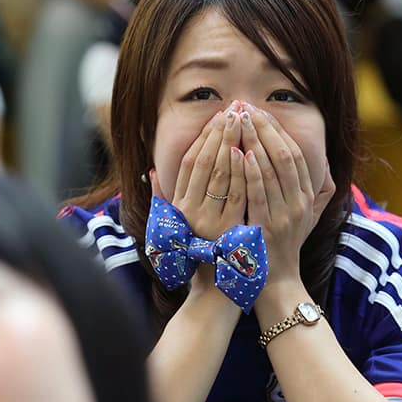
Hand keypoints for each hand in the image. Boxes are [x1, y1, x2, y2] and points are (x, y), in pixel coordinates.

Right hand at [153, 103, 244, 242]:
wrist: (216, 292)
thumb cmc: (199, 256)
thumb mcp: (175, 227)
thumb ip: (163, 198)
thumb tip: (150, 171)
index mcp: (179, 207)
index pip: (191, 163)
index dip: (205, 137)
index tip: (219, 116)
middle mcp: (191, 211)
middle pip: (207, 163)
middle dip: (221, 133)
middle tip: (234, 109)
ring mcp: (211, 220)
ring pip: (223, 175)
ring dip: (234, 145)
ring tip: (245, 122)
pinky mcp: (230, 230)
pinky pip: (239, 195)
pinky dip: (244, 173)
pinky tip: (251, 152)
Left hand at [239, 103, 334, 285]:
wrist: (277, 281)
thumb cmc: (285, 244)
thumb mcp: (307, 216)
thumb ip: (316, 189)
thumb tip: (322, 161)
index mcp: (308, 196)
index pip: (297, 154)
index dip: (278, 130)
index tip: (260, 112)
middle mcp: (300, 203)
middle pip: (286, 156)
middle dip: (265, 129)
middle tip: (246, 109)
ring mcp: (284, 215)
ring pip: (272, 170)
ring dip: (255, 142)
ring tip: (240, 121)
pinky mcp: (266, 227)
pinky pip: (258, 194)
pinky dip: (251, 172)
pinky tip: (240, 153)